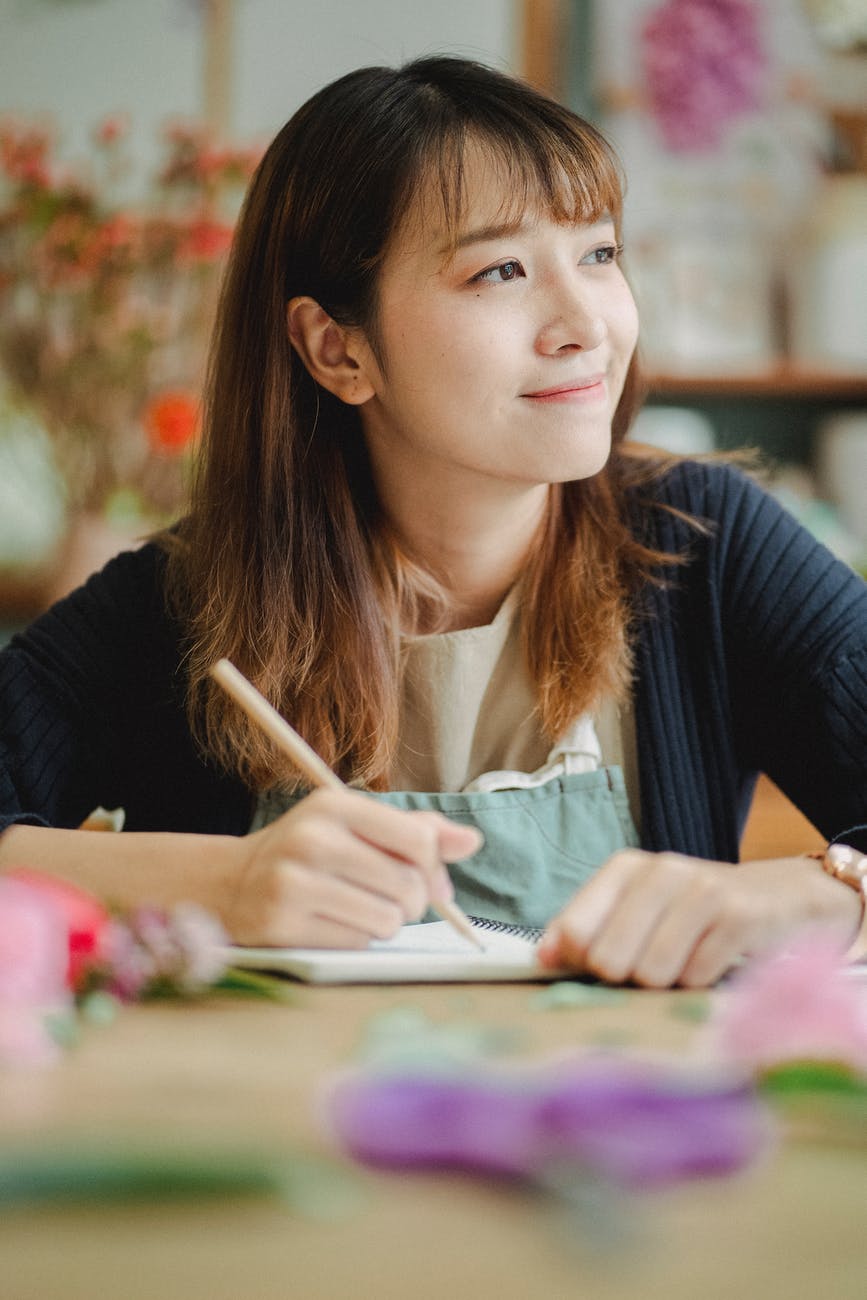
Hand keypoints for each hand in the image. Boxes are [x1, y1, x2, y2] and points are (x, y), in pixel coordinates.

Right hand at [224, 787, 482, 947]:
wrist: (229, 884)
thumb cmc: (307, 853)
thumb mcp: (352, 826)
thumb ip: (413, 831)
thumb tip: (471, 842)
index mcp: (334, 805)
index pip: (418, 839)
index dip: (433, 866)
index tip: (424, 876)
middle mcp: (313, 840)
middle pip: (408, 886)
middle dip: (411, 902)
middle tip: (390, 899)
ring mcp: (294, 884)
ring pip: (387, 920)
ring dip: (385, 924)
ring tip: (359, 910)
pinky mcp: (284, 926)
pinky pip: (357, 944)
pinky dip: (358, 940)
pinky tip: (333, 924)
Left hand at [537, 850, 862, 987]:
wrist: (783, 897)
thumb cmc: (697, 913)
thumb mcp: (639, 911)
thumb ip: (587, 930)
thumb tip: (542, 957)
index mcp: (625, 869)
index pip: (574, 932)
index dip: (582, 965)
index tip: (601, 969)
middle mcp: (659, 871)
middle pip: (608, 960)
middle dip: (627, 979)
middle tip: (653, 966)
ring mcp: (700, 890)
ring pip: (651, 973)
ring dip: (667, 983)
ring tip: (686, 961)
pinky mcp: (738, 916)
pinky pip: (695, 976)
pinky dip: (701, 982)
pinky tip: (714, 960)